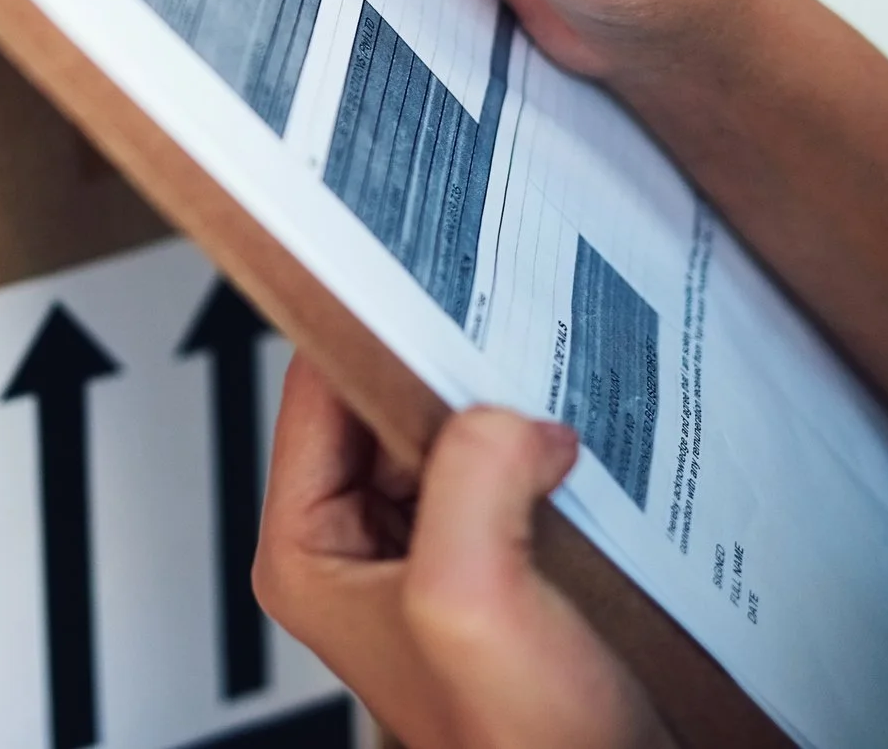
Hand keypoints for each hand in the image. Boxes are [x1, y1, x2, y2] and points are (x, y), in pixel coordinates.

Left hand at [254, 360, 672, 748]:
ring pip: (454, 430)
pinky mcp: (498, 558)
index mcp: (309, 551)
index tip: (424, 285)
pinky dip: (541, 450)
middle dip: (449, 371)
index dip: (373, 330)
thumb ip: (470, 482)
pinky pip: (508, 466)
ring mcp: (432, 553)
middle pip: (386, 400)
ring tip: (546, 394)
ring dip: (503, 411)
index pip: (316, 389)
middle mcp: (360, 548)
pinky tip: (579, 450)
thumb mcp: (471, 602)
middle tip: (504, 338)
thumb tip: (505, 416)